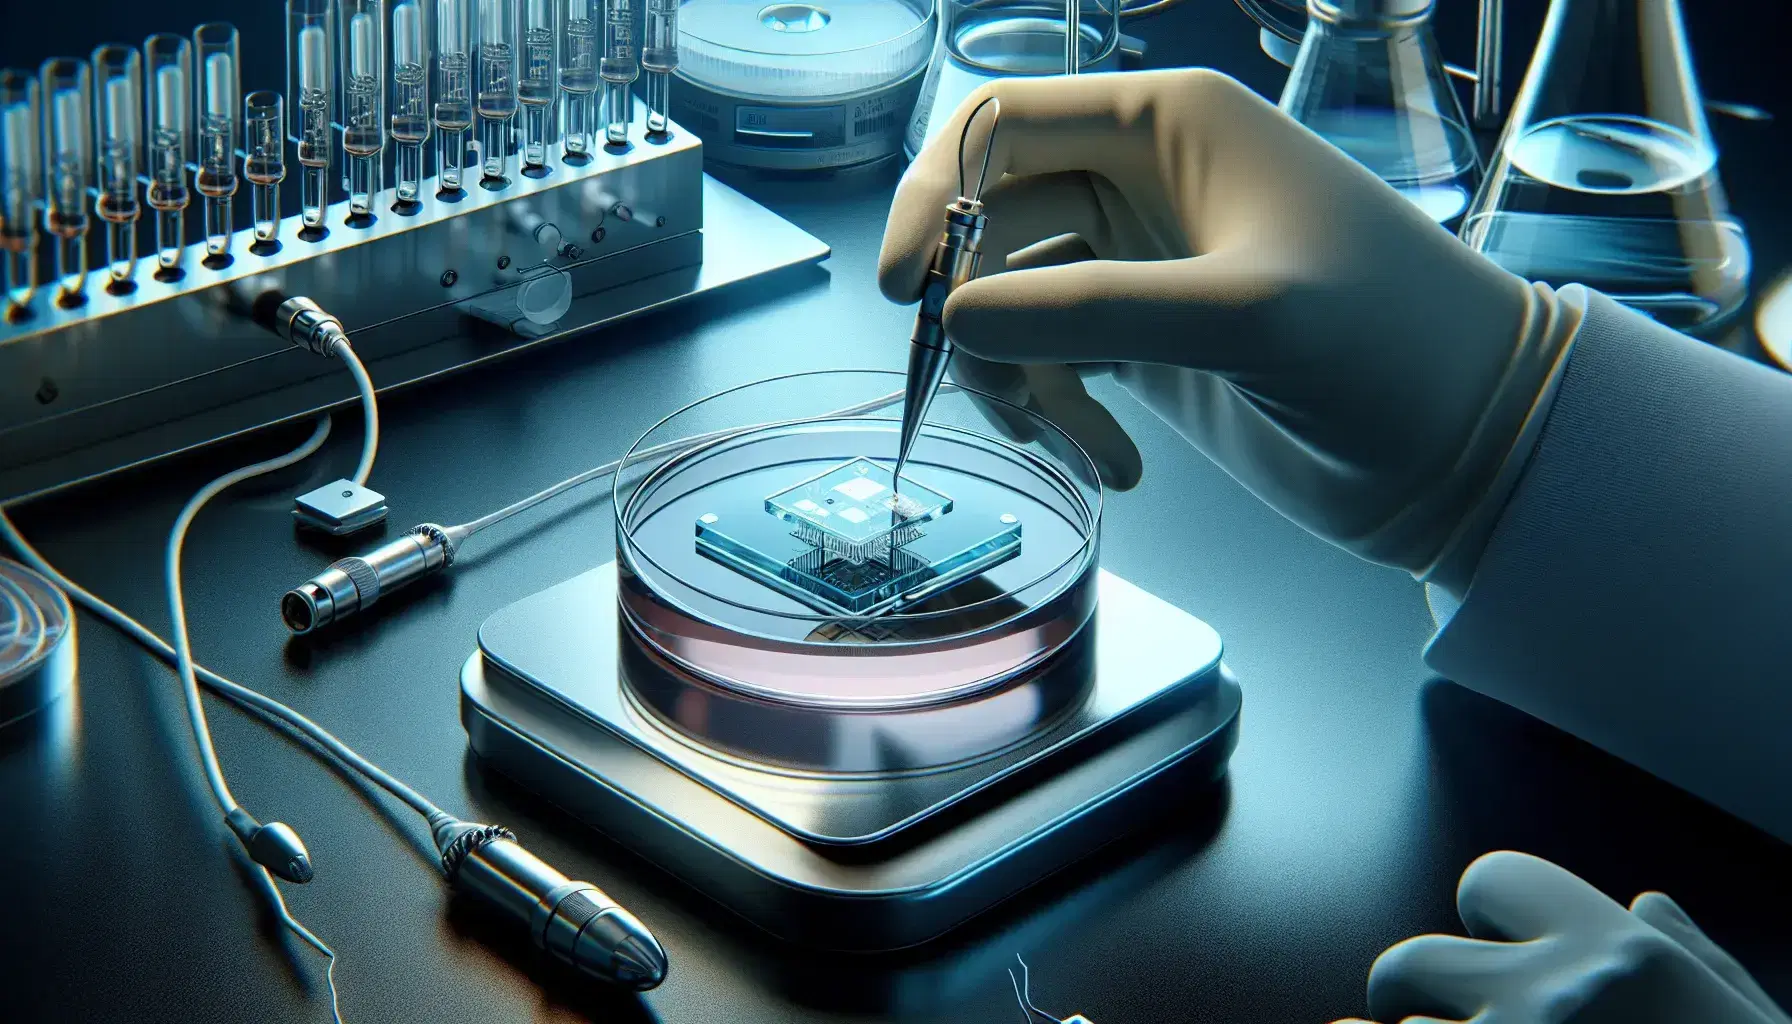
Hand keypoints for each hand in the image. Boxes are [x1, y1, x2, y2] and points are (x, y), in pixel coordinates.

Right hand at [879, 70, 1582, 590]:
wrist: (1474, 445)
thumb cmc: (1390, 342)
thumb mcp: (1242, 314)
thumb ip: (1090, 311)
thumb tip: (951, 322)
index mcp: (1164, 125)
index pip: (999, 126)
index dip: (933, 195)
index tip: (910, 292)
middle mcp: (1142, 182)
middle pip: (987, 224)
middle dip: (978, 314)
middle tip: (1004, 399)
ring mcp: (1142, 267)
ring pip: (1010, 305)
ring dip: (1018, 380)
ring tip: (1079, 445)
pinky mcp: (1149, 345)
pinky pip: (1054, 363)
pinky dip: (1062, 414)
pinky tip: (1117, 465)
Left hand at [1331, 851, 1789, 1023]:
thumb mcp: (1746, 1017)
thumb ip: (1693, 959)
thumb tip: (1646, 903)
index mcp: (1616, 954)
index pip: (1495, 880)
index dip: (1490, 912)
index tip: (1499, 944)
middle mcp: (1549, 995)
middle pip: (1413, 958)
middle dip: (1415, 986)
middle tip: (1434, 1013)